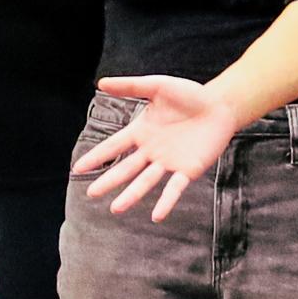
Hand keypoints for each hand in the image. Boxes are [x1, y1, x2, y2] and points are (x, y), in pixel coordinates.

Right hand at [75, 74, 238, 221]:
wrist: (220, 105)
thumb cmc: (189, 95)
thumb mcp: (157, 86)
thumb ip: (131, 87)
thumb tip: (101, 83)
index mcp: (141, 132)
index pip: (114, 146)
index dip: (97, 157)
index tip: (77, 169)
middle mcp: (151, 151)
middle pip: (126, 168)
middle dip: (109, 181)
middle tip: (92, 194)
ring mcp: (169, 162)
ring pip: (146, 181)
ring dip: (132, 195)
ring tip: (116, 208)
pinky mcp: (188, 170)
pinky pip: (174, 187)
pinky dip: (166, 201)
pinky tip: (156, 215)